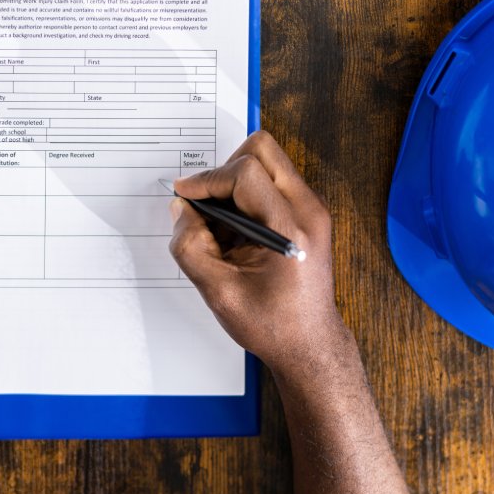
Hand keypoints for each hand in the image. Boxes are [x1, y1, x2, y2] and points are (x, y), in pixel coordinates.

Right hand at [169, 131, 346, 373]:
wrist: (310, 344)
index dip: (207, 180)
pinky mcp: (307, 213)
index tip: (185, 194)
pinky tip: (235, 232)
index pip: (245, 174)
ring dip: (235, 183)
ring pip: (267, 162)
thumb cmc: (274, 325)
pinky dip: (246, 195)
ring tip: (219, 224)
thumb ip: (191, 247)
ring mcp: (311, 209)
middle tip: (205, 202)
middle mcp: (308, 210)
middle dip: (224, 169)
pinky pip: (272, 182)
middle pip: (262, 150)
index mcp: (292, 229)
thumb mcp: (219, 292)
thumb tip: (181, 210)